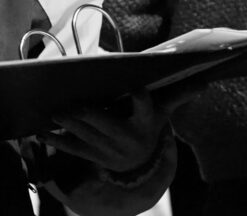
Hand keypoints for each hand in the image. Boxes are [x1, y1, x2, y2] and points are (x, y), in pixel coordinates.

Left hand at [42, 90, 168, 174]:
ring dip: (69, 124)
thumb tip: (205, 82)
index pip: (145, 106)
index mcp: (146, 122)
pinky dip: (57, 140)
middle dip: (90, 114)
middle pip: (107, 123)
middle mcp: (128, 138)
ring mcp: (108, 149)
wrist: (139, 164)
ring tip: (55, 112)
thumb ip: (177, 95)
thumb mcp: (163, 111)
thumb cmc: (148, 126)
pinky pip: (72, 149)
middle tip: (73, 101)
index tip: (137, 87)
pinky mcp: (92, 156)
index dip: (141, 97)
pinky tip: (42, 133)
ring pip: (86, 135)